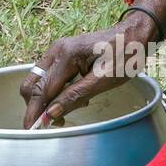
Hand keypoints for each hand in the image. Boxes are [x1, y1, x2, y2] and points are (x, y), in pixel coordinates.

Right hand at [20, 14, 157, 127]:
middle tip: (51, 124)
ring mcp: (57, 51)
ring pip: (38, 81)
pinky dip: (54, 92)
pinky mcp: (62, 55)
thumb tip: (51, 113)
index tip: (31, 130)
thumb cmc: (125, 55)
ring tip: (68, 111)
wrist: (134, 35)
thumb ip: (75, 96)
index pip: (41, 89)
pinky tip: (71, 97)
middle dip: (36, 106)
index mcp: (66, 55)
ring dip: (46, 100)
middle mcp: (56, 50)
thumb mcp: (104, 80)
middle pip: (32, 84)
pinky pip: (49, 77)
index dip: (34, 112)